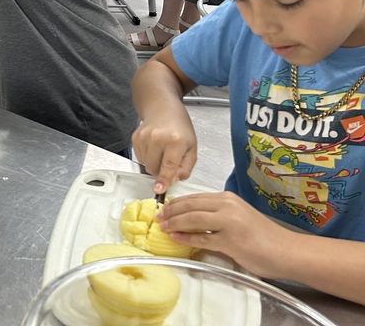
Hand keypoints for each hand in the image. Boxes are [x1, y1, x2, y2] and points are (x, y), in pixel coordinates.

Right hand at [131, 112, 196, 194]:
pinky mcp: (135, 137)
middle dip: (160, 170)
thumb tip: (173, 181)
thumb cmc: (180, 129)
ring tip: (161, 151)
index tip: (158, 189)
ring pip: (145, 164)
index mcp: (175, 141)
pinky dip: (147, 157)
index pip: (168, 166)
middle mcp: (157, 138)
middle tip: (168, 161)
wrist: (163, 109)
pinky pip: (139, 157)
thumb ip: (185, 168)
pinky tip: (154, 147)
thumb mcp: (192, 149)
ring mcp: (144, 137)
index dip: (163, 180)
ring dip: (153, 163)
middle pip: (153, 168)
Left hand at [156, 192, 295, 278]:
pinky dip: (186, 238)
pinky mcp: (231, 241)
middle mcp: (228, 206)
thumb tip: (191, 217)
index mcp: (228, 198)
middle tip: (159, 218)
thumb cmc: (265, 236)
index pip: (195, 197)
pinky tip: (176, 238)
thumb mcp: (238, 217)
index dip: (176, 203)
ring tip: (163, 227)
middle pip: (190, 205)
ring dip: (175, 223)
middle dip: (171, 212)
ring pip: (193, 219)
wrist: (288, 251)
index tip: (164, 208)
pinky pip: (202, 238)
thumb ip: (218, 214)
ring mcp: (229, 223)